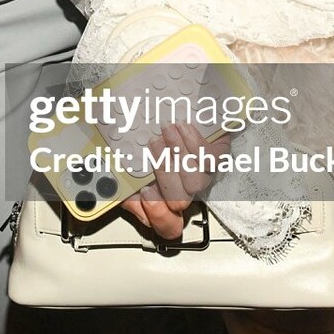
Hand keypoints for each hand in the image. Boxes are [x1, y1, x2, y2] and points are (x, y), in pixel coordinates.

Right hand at [124, 121, 213, 242]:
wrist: (170, 107)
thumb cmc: (141, 138)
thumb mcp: (123, 166)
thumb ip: (120, 185)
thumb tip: (116, 192)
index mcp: (161, 200)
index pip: (168, 226)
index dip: (157, 213)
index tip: (144, 189)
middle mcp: (183, 192)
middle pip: (180, 201)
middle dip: (165, 172)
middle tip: (153, 146)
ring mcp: (202, 176)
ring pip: (196, 181)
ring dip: (178, 153)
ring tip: (166, 131)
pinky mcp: (217, 156)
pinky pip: (212, 159)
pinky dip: (195, 142)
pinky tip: (183, 128)